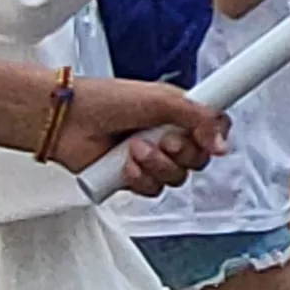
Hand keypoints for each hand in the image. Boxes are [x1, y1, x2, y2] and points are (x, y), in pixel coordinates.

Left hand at [61, 77, 228, 194]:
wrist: (67, 120)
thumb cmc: (105, 100)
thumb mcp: (161, 99)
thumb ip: (200, 117)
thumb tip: (222, 143)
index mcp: (177, 112)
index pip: (213, 129)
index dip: (213, 137)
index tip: (205, 136)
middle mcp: (167, 136)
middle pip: (199, 159)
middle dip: (181, 152)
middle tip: (164, 139)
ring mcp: (151, 159)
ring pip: (176, 178)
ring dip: (157, 164)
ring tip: (135, 147)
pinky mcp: (134, 178)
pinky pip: (153, 190)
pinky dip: (140, 178)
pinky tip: (125, 163)